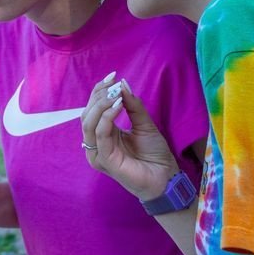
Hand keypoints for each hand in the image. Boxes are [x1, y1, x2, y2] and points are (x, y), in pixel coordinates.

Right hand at [81, 74, 178, 200]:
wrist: (166, 179)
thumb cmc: (155, 155)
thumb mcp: (144, 124)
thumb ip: (132, 106)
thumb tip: (122, 84)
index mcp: (102, 135)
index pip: (92, 109)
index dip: (99, 91)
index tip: (113, 75)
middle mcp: (96, 143)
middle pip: (86, 114)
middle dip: (98, 96)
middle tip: (114, 83)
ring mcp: (97, 153)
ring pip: (88, 123)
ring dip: (101, 105)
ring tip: (116, 94)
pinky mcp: (104, 160)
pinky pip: (100, 135)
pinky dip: (107, 118)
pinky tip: (118, 106)